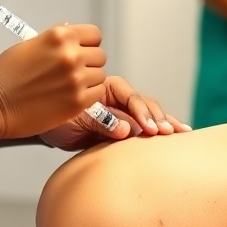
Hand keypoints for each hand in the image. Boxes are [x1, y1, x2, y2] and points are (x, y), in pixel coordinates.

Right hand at [0, 25, 106, 141]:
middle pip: (100, 56)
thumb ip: (57, 42)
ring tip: (68, 87)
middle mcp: (71, 55)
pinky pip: (96, 95)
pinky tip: (69, 98)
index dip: (88, 44)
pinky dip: (87, 97)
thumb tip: (76, 39)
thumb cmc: (5, 74)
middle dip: (88, 64)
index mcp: (60, 36)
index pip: (94, 35)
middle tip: (71, 73)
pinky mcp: (77, 102)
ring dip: (89, 82)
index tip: (80, 52)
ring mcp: (76, 79)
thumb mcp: (32, 44)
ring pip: (100, 76)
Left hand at [39, 76, 191, 150]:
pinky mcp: (122, 130)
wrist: (44, 127)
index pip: (129, 97)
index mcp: (105, 88)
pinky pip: (143, 129)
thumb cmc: (56, 117)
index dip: (141, 111)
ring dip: (164, 123)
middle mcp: (117, 99)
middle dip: (158, 117)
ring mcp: (122, 113)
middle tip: (168, 132)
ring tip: (182, 132)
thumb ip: (101, 123)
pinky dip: (158, 132)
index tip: (150, 127)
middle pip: (144, 104)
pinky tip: (175, 138)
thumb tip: (126, 130)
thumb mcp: (75, 119)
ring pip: (148, 115)